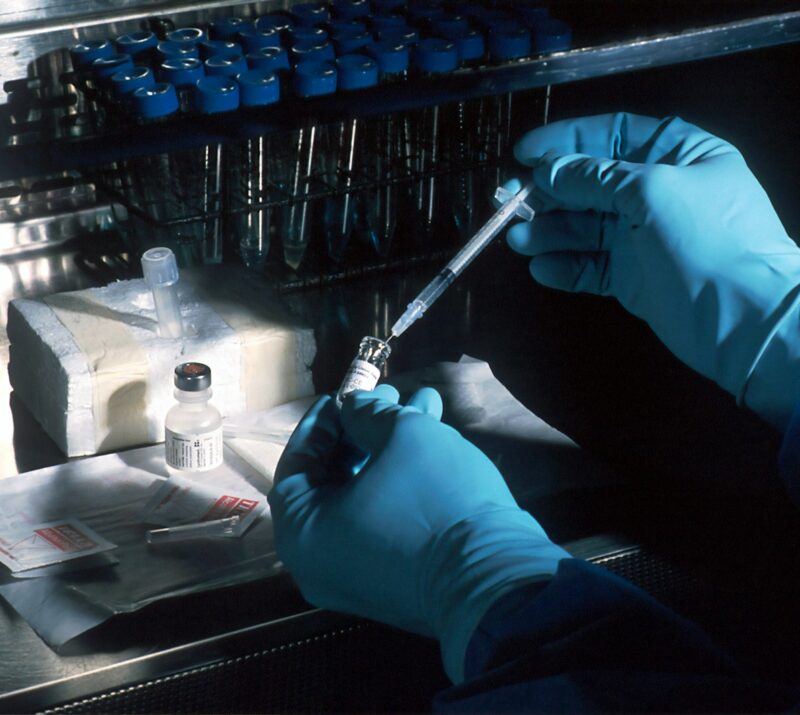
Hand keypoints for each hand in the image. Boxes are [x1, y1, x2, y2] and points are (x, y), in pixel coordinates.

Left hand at [268, 385, 568, 681]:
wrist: (496, 578)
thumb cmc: (434, 500)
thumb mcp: (402, 436)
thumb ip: (367, 412)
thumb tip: (353, 407)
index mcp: (303, 534)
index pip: (296, 465)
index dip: (321, 423)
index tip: (343, 395)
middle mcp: (320, 562)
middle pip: (335, 478)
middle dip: (366, 429)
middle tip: (390, 394)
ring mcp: (358, 575)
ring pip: (367, 494)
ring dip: (392, 446)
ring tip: (425, 403)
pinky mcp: (395, 579)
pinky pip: (385, 519)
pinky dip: (402, 480)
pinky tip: (436, 438)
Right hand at [507, 112, 799, 430]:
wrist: (741, 319)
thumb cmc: (705, 239)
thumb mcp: (651, 190)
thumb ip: (595, 178)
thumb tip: (547, 170)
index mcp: (678, 154)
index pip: (613, 134)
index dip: (567, 140)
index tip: (524, 153)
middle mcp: (658, 191)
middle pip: (592, 182)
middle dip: (550, 191)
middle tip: (508, 202)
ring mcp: (644, 237)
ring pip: (586, 227)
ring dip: (550, 231)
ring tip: (518, 241)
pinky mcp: (633, 277)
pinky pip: (591, 265)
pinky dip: (565, 266)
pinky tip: (541, 268)